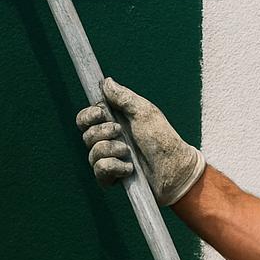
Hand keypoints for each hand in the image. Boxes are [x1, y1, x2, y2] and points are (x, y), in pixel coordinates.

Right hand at [76, 78, 205, 204]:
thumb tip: (106, 81)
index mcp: (114, 122)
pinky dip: (114, 167)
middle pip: (86, 134)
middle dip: (103, 132)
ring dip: (112, 150)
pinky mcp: (111, 177)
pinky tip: (129, 168)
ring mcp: (109, 159)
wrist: (173, 167)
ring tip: (129, 152)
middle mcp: (109, 140)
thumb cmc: (162, 138)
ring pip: (92, 153)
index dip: (88, 116)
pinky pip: (99, 170)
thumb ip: (123, 97)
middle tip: (120, 132)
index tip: (100, 114)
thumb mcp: (144, 112)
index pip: (86, 118)